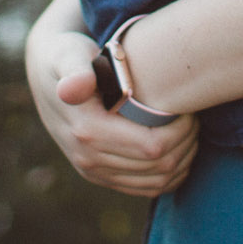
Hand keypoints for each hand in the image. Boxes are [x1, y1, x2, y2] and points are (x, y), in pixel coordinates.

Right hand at [26, 0, 197, 196]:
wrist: (47, 74)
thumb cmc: (67, 56)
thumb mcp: (68, 55)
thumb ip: (74, 69)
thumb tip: (76, 87)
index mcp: (87, 132)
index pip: (152, 147)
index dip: (181, 132)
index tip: (189, 108)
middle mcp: (88, 159)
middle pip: (158, 167)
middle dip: (186, 144)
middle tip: (196, 117)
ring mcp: (93, 171)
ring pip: (156, 182)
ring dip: (182, 160)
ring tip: (190, 132)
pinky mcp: (100, 176)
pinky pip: (145, 188)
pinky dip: (170, 175)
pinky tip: (179, 151)